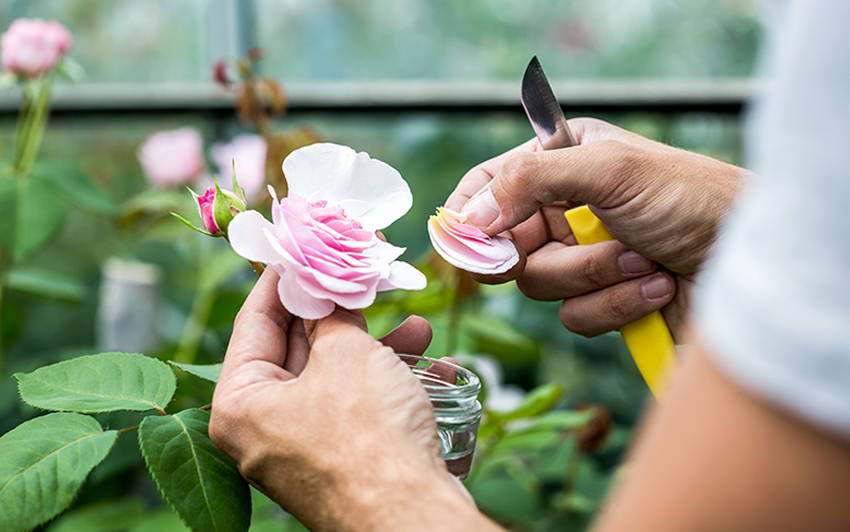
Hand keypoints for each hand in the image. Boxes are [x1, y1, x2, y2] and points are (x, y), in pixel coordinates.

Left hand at [209, 269, 496, 530]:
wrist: (411, 518)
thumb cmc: (367, 436)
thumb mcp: (347, 354)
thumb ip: (333, 313)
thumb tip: (329, 285)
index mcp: (241, 404)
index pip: (256, 321)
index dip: (284, 277)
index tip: (303, 244)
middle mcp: (264, 430)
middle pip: (299, 350)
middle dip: (342, 312)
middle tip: (362, 273)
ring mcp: (303, 450)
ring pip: (337, 379)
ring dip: (379, 348)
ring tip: (417, 324)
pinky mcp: (343, 463)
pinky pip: (360, 408)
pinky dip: (391, 384)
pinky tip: (436, 367)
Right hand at [446, 118, 746, 338]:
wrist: (752, 263)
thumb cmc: (693, 198)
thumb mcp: (609, 171)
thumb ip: (530, 182)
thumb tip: (468, 219)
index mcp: (563, 161)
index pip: (489, 183)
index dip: (468, 215)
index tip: (461, 243)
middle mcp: (566, 207)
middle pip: (505, 245)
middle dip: (544, 254)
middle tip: (545, 253)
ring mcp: (583, 256)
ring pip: (540, 285)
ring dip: (593, 276)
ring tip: (642, 258)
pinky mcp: (602, 299)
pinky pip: (574, 316)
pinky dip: (614, 304)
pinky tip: (655, 284)